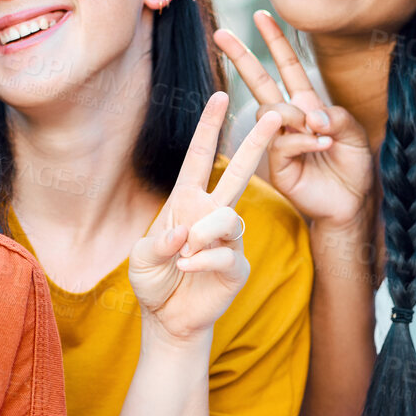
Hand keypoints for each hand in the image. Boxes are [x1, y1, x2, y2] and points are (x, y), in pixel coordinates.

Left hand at [128, 91, 280, 343]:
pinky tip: (185, 270)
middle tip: (275, 114)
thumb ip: (157, 244)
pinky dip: (200, 262)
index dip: (209, 128)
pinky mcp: (236, 265)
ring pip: (228, 217)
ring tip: (183, 254)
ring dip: (202, 235)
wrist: (168, 319)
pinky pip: (224, 253)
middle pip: (239, 171)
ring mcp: (228, 239)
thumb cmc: (154, 282)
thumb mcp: (141, 260)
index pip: (200, 158)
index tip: (220, 95)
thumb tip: (185, 233)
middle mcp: (211, 214)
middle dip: (255, 143)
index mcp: (186, 201)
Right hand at [213, 10, 374, 230]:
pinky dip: (303, 139)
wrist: (351, 203)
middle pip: (260, 82)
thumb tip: (310, 115)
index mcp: (307, 106)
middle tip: (220, 34)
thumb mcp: (354, 133)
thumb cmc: (353, 167)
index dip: (276, 41)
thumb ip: (335, 116)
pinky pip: (280, 140)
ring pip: (269, 111)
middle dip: (241, 56)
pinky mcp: (276, 163)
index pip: (288, 67)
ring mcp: (278, 140)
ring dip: (296, 116)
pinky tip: (321, 144)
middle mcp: (288, 119)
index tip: (262, 15)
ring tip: (321, 133)